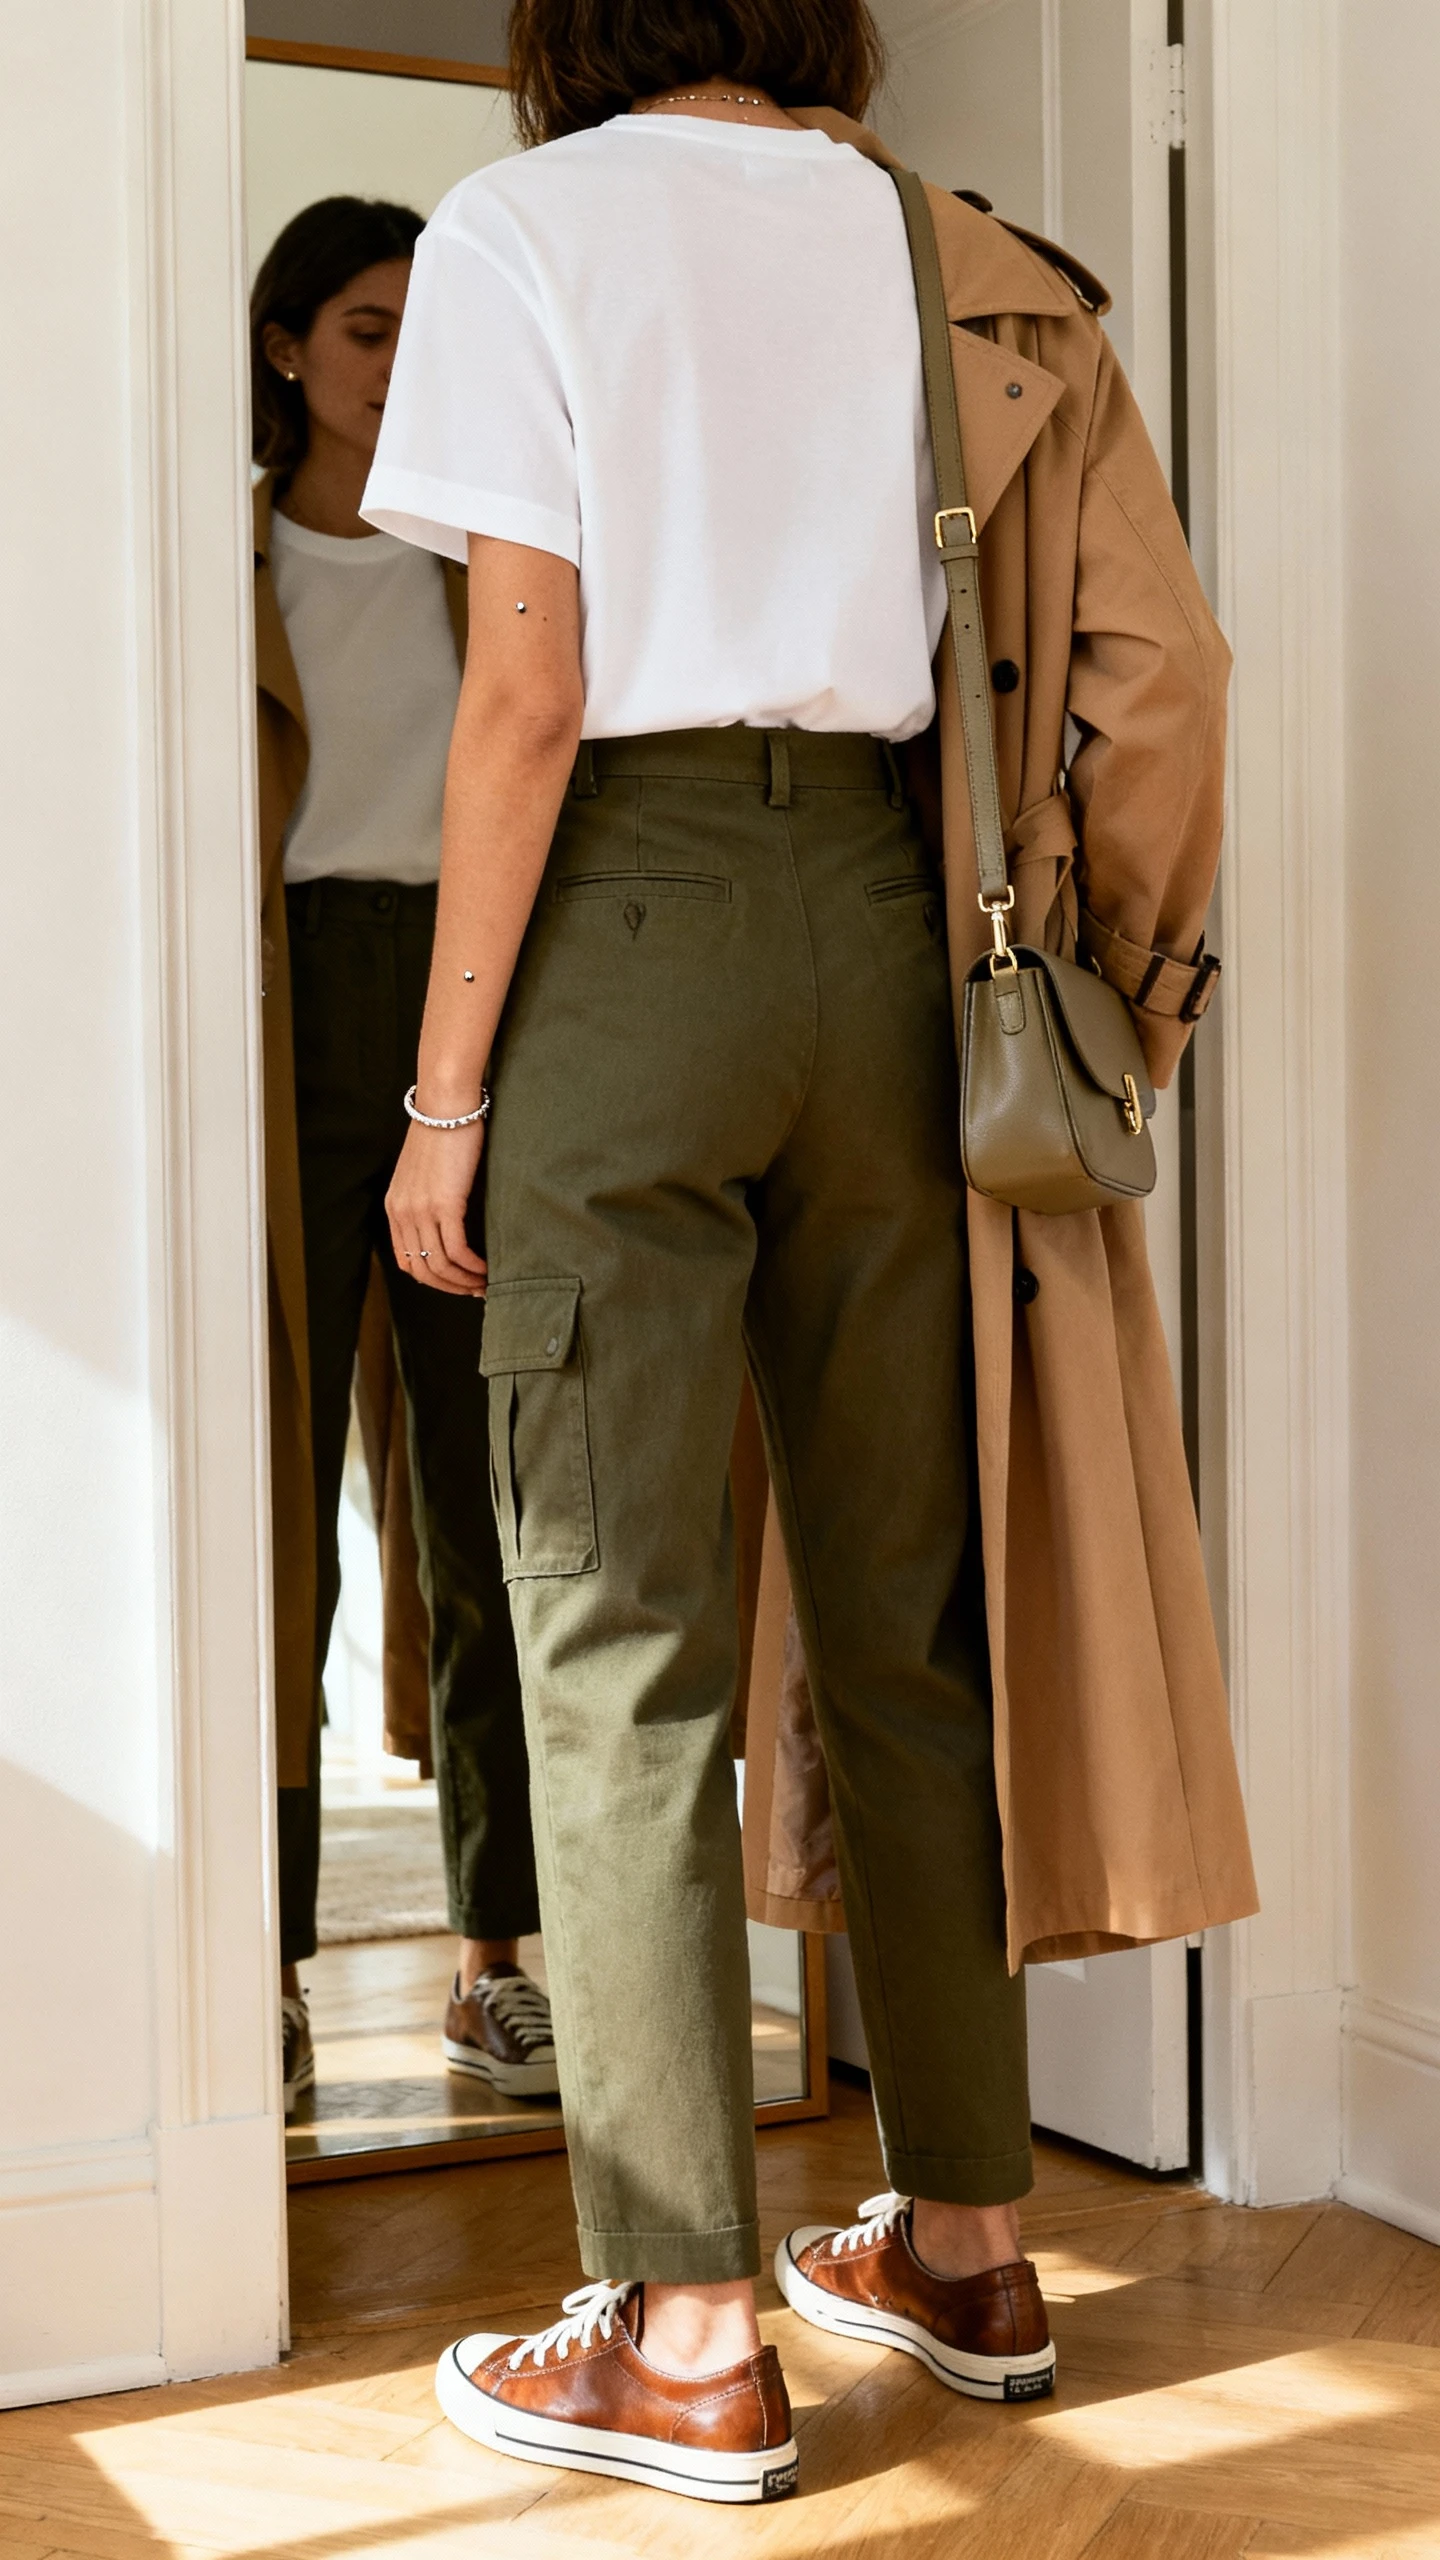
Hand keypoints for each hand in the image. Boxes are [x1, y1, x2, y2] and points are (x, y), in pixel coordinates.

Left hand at [386, 1119, 487, 1294]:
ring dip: (464, 1280)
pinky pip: (456, 1250)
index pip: (406, 1262)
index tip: (456, 1282)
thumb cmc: (443, 1131)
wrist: (446, 1105)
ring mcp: (421, 1211)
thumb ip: (427, 1198)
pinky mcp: (444, 1205)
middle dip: (450, 1287)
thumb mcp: (424, 1171)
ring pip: (441, 1265)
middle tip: (474, 1290)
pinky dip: (472, 1265)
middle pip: (423, 1271)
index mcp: (394, 1207)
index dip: (433, 1280)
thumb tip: (449, 1219)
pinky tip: (486, 1267)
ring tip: (485, 1282)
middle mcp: (402, 1213)